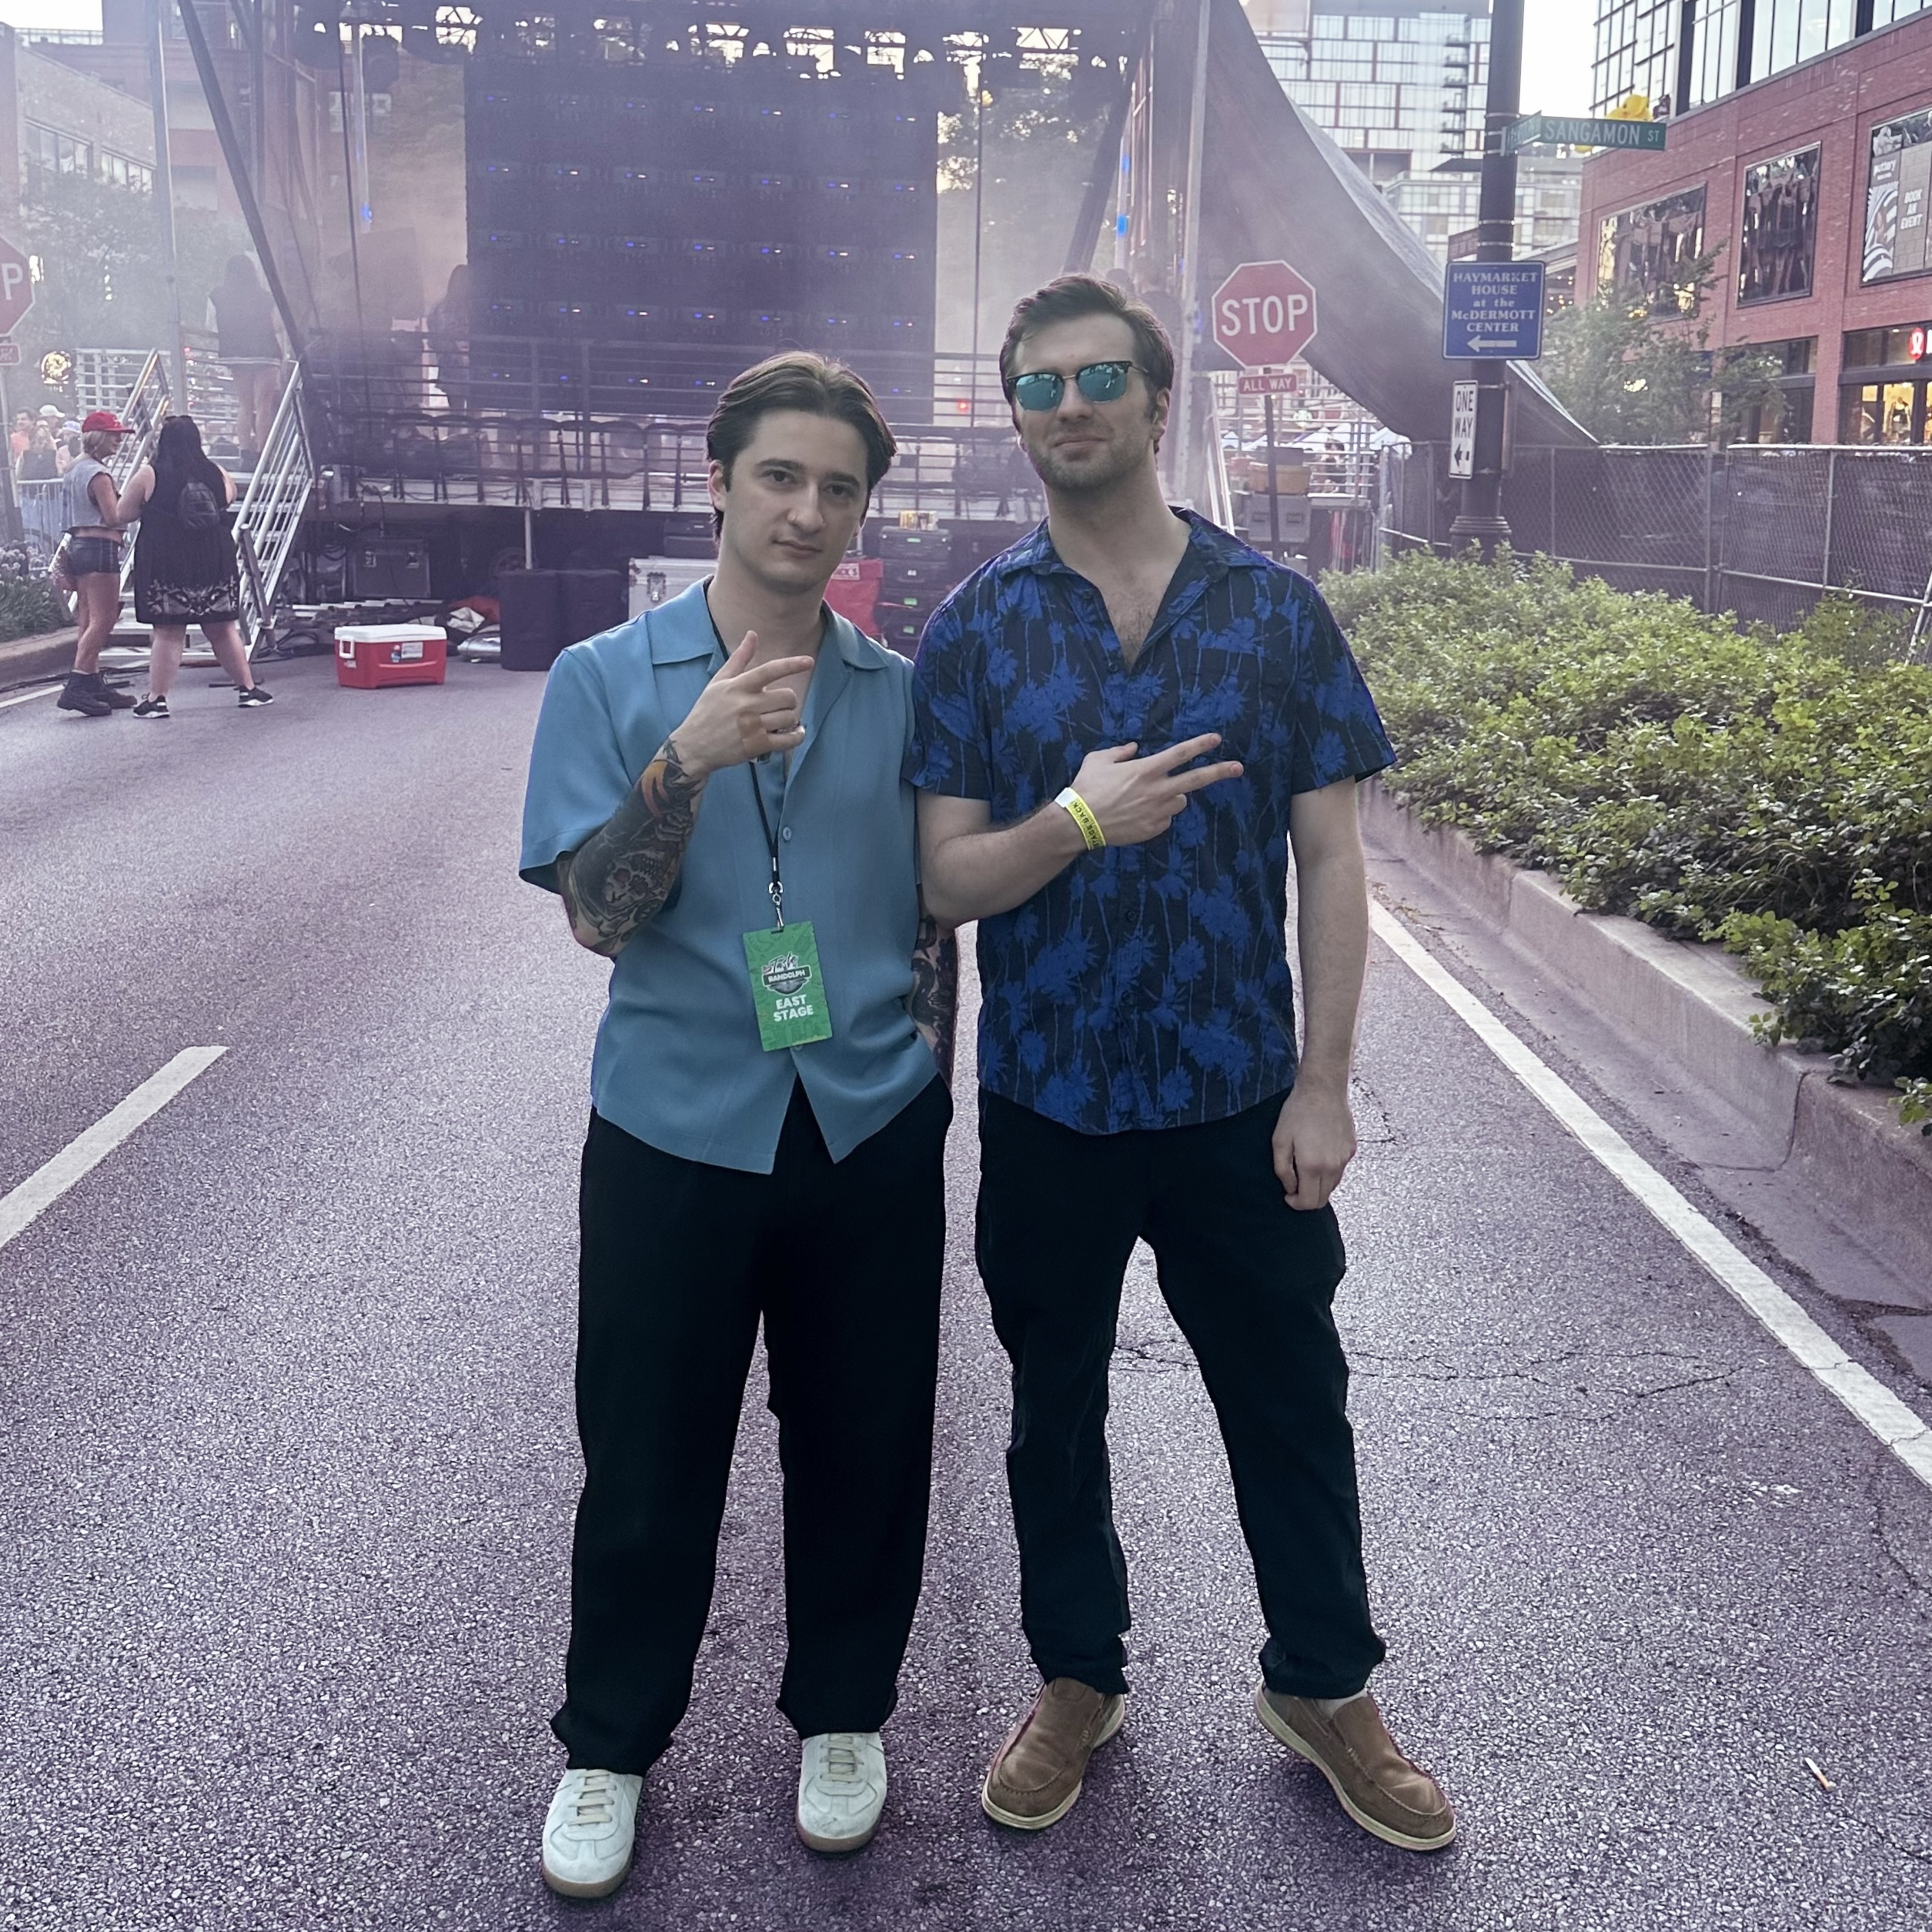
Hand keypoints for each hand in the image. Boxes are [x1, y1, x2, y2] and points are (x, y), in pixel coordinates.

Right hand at [667, 632, 814, 778]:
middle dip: (787, 701)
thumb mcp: (718, 682)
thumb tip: (752, 634)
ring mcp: (752, 726)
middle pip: (787, 697)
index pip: (769, 670)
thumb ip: (739, 659)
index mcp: (738, 686)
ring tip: (778, 721)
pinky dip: (796, 736)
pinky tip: (794, 733)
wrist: (693, 746)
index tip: (809, 661)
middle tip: (777, 706)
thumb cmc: (707, 711)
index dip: (791, 665)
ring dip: (789, 719)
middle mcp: (746, 705)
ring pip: (789, 717)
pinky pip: (788, 740)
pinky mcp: (757, 746)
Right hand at [1069, 735, 1244, 847]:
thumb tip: (1134, 748)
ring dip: (1171, 796)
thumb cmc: (1086, 787)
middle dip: (1219, 772)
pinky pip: (1165, 818)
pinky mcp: (1154, 829)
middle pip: (1196, 779)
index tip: (1216, 739)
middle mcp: (1157, 790)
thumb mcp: (1098, 760)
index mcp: (1145, 770)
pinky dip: (1158, 814)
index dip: (1200, 745)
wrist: (1079, 823)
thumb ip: (1120, 752)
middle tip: (1238, 768)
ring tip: (1146, 799)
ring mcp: (1157, 811)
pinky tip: (1138, 814)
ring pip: (1179, 800)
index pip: (1180, 754)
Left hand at [1272, 1081, 1355, 1210]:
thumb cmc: (1297, 1113)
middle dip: (1308, 1198)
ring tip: (1305, 1167)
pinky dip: (1329, 1171)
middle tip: (1295, 1184)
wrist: (1322, 1090)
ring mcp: (1345, 1158)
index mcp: (1313, 1166)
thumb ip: (1283, 1170)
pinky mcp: (1351, 1149)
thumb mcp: (1279, 1141)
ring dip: (1318, 1185)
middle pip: (1323, 1198)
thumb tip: (1290, 1188)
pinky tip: (1318, 1154)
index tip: (1287, 1195)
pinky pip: (1340, 1169)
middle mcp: (1333, 1166)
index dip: (1296, 1205)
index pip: (1310, 1202)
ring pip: (1332, 1185)